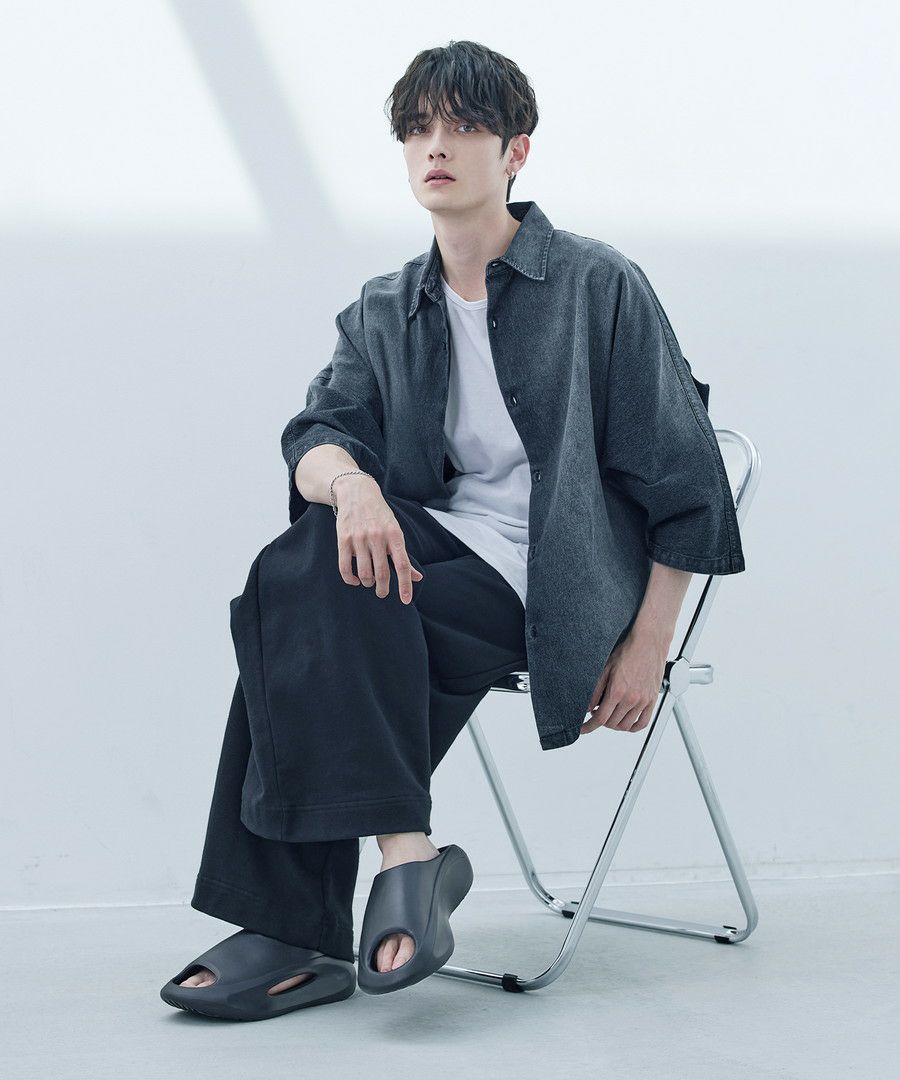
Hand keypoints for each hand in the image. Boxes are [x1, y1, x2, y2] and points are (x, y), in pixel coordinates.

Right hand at [332, 475, 423, 603]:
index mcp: (394, 534)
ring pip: (365, 573)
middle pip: (382, 573)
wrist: (356, 492)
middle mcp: (378, 537)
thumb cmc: (379, 515)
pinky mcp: (343, 539)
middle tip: (382, 592)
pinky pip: (345, 567)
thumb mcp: (395, 530)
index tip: (406, 600)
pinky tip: (355, 580)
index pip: (403, 565)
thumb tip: (417, 578)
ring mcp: (359, 538)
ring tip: (369, 581)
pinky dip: (350, 579)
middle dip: (383, 589)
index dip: (405, 585)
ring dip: (367, 583)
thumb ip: (404, 556)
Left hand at [581, 630, 667, 734]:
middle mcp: (631, 698)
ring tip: (610, 715)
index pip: (600, 718)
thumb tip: (588, 707)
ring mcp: (643, 701)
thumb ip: (596, 690)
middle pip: (612, 723)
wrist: (649, 643)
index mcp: (617, 691)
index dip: (589, 727)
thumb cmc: (627, 651)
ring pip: (626, 725)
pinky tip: (626, 722)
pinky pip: (643, 722)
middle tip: (597, 713)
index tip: (583, 729)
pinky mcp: (652, 700)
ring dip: (615, 725)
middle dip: (601, 722)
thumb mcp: (605, 668)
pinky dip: (633, 727)